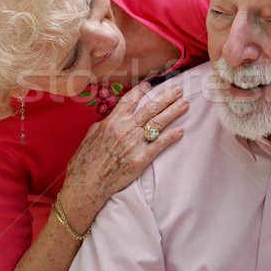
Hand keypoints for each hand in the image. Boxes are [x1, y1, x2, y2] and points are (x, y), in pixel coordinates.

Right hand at [58, 82, 188, 232]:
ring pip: (159, 123)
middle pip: (151, 107)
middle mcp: (125, 129)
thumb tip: (111, 118)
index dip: (142, 90)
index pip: (131, 100)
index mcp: (112, 121)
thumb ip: (103, 124)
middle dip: (167, 97)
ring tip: (185, 103)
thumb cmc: (85, 162)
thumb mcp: (90, 136)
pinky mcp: (141, 159)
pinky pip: (160, 144)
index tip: (151, 85)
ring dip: (174, 111)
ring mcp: (134, 144)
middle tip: (179, 89)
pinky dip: (171, 136)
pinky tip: (181, 130)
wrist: (86, 185)